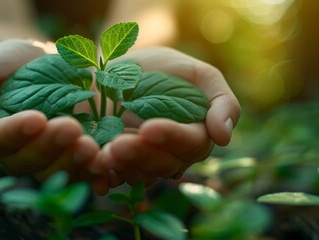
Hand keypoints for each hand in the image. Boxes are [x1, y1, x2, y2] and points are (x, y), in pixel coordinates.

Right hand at [0, 39, 113, 193]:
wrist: (50, 59)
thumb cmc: (10, 63)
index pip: (0, 141)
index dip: (18, 132)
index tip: (37, 118)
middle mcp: (18, 154)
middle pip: (30, 161)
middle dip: (51, 146)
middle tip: (71, 128)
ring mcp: (49, 158)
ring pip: (56, 171)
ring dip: (73, 162)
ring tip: (91, 146)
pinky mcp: (76, 158)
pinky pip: (83, 174)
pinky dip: (94, 175)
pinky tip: (105, 172)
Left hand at [93, 47, 241, 185]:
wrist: (117, 70)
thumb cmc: (163, 69)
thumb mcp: (197, 74)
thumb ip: (221, 101)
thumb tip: (224, 137)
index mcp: (196, 136)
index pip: (192, 144)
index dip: (171, 138)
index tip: (149, 128)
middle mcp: (173, 156)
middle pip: (164, 165)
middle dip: (141, 155)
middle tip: (119, 144)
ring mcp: (144, 163)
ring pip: (139, 175)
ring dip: (122, 166)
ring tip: (104, 153)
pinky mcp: (118, 164)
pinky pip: (114, 177)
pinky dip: (104, 174)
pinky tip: (95, 163)